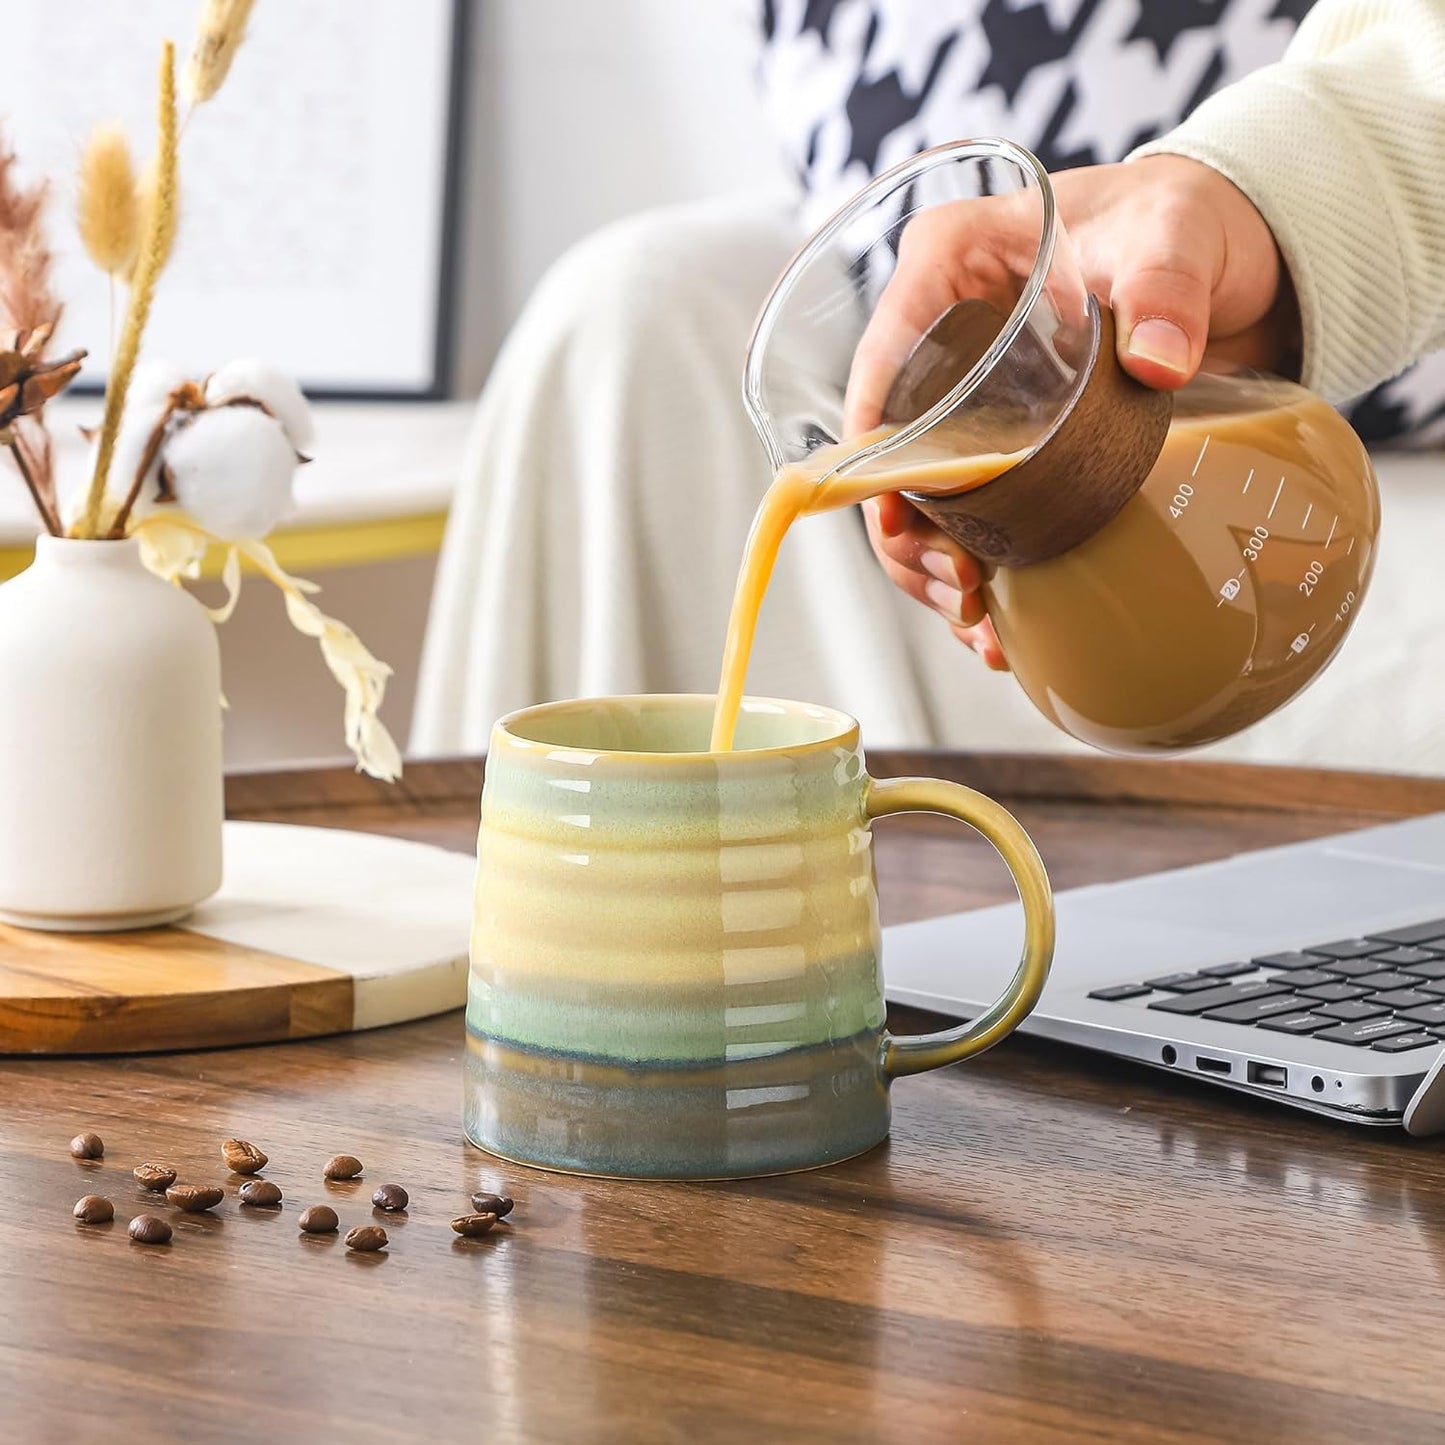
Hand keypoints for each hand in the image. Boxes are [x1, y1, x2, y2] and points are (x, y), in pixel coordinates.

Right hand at [853, 154, 1295, 661]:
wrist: (1235, 254)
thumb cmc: (1181, 218)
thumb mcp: (1174, 238)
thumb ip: (1166, 286)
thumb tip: (1159, 359)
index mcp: (949, 266)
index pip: (881, 369)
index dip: (874, 458)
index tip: (900, 524)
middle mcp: (945, 336)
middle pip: (893, 453)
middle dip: (909, 538)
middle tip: (958, 586)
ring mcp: (975, 396)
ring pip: (926, 496)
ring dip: (939, 568)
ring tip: (977, 621)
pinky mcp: (1013, 440)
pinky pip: (977, 509)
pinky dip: (984, 568)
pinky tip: (1004, 623)